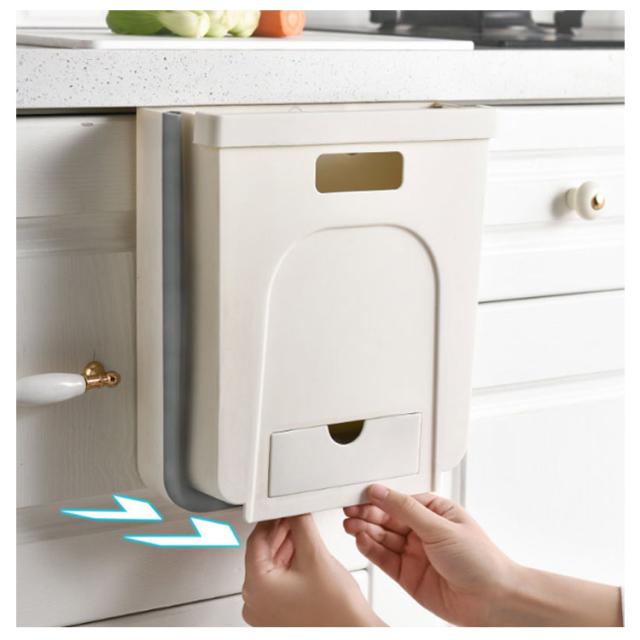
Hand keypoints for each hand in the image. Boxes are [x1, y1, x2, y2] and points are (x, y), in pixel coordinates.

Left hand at [242, 514, 384, 626]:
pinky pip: (276, 584)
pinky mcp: (277, 617)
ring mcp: (265, 613)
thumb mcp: (316, 555)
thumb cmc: (336, 612)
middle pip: (262, 554)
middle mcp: (254, 603)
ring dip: (285, 547)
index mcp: (256, 587)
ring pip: (270, 568)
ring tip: (300, 530)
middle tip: (293, 514)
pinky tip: (301, 553)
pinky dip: (287, 566)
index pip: (256, 540)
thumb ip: (301, 524)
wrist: (353, 636)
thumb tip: (294, 510)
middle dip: (279, 532)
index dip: (272, 518)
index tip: (282, 508)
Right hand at [343, 485, 517, 625]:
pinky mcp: (408, 575)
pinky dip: (371, 549)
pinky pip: (384, 558)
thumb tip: (382, 492)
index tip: (359, 494)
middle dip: (367, 513)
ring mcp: (414, 553)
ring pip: (383, 537)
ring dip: (365, 530)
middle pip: (387, 518)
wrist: (493, 602)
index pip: (399, 500)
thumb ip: (406, 510)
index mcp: (434, 512)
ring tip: (351, 524)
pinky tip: (361, 540)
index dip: (378, 498)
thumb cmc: (481, 561)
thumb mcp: (441, 527)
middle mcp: (422, 531)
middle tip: (350, 509)